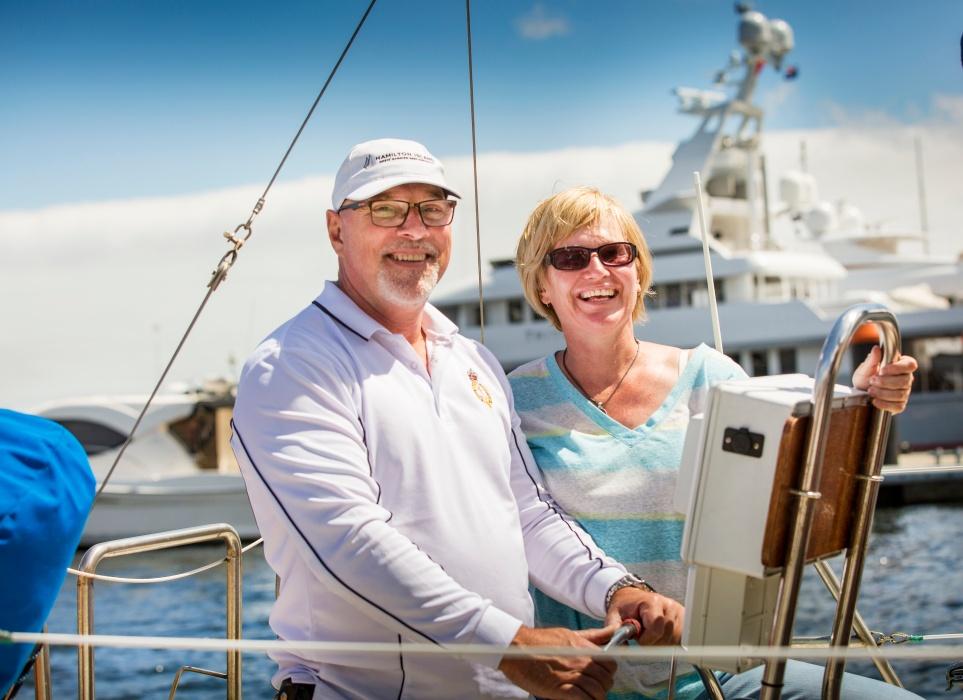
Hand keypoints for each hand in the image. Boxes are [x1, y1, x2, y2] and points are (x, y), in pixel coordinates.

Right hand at [498, 624, 617, 699]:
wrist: (515, 647)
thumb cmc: (539, 641)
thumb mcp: (569, 634)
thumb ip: (592, 636)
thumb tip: (613, 631)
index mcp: (584, 648)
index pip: (611, 663)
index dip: (608, 672)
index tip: (601, 676)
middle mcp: (581, 660)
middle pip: (606, 680)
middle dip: (603, 687)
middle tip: (593, 690)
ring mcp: (571, 675)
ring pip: (597, 691)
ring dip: (596, 697)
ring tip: (588, 698)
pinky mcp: (561, 689)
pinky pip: (584, 698)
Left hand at [605, 587, 683, 645]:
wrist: (632, 599)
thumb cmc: (625, 607)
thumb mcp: (614, 615)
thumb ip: (614, 628)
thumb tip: (615, 643)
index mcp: (652, 602)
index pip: (656, 627)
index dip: (647, 639)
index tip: (638, 639)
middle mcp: (668, 605)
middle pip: (666, 635)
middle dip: (653, 642)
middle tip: (643, 635)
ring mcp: (678, 612)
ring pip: (674, 639)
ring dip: (661, 643)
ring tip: (651, 634)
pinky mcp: (684, 619)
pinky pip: (680, 639)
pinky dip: (669, 642)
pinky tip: (660, 636)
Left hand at [852, 346, 916, 413]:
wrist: (860, 392)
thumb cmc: (866, 377)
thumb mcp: (866, 367)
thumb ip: (872, 359)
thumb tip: (876, 349)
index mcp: (901, 365)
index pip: (910, 365)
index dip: (898, 368)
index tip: (882, 370)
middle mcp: (906, 378)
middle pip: (905, 381)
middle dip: (886, 382)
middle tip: (872, 381)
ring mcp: (904, 392)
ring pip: (901, 394)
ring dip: (883, 393)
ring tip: (870, 390)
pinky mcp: (900, 404)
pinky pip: (898, 406)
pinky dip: (885, 404)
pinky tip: (875, 401)